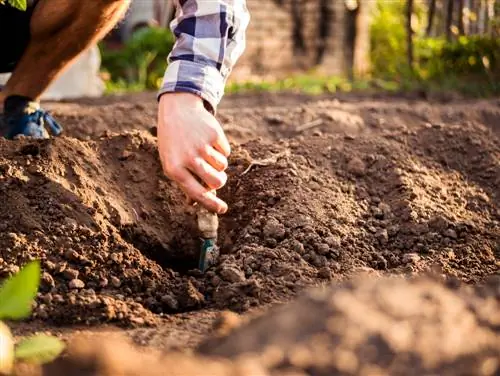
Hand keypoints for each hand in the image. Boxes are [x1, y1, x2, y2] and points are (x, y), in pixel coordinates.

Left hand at [157, 92, 229, 213]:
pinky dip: (221, 149)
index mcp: (174, 169)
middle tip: (217, 177)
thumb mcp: (172, 162)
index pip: (197, 193)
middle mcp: (188, 158)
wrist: (177, 110)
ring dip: (218, 163)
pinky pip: (226, 151)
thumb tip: (196, 203)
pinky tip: (208, 140)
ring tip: (206, 152)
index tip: (222, 209)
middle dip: (219, 181)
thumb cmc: (174, 142)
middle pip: (216, 181)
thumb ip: (185, 182)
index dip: (211, 204)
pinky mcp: (214, 134)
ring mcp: (202, 146)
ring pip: (222, 166)